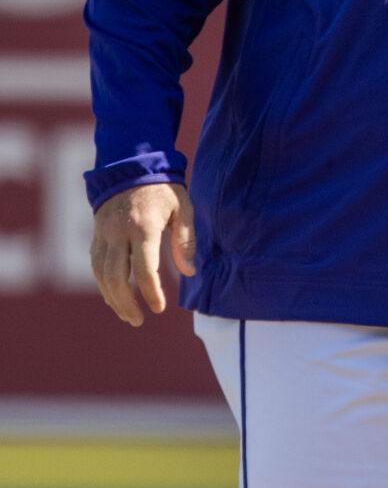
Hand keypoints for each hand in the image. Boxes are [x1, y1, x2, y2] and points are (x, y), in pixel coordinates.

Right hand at [90, 182, 196, 326]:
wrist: (131, 166)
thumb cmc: (164, 189)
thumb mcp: (183, 208)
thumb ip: (186, 241)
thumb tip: (190, 272)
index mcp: (144, 226)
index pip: (143, 268)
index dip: (151, 292)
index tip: (160, 308)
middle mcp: (119, 233)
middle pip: (116, 277)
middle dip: (126, 303)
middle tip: (139, 320)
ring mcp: (104, 235)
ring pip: (101, 274)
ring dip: (112, 299)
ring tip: (127, 315)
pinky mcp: (96, 236)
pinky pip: (95, 266)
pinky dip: (103, 285)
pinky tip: (114, 298)